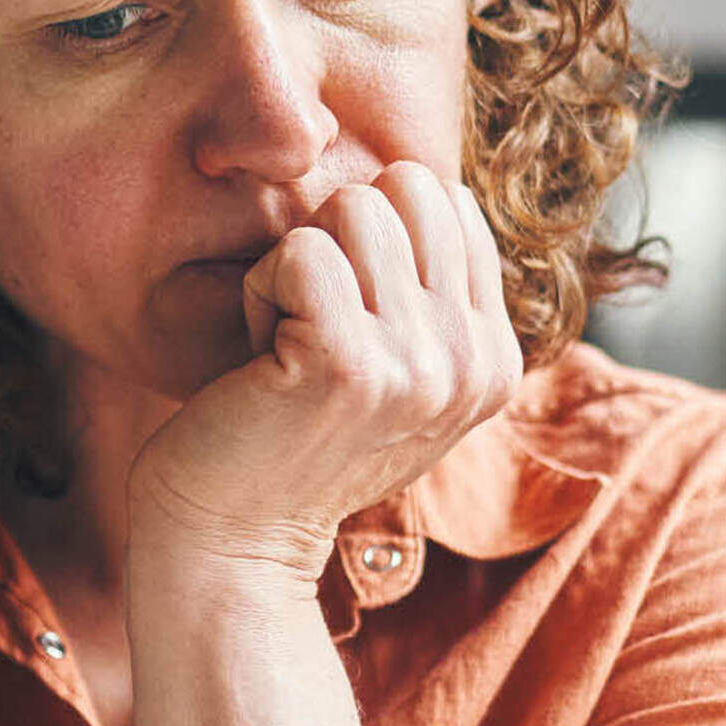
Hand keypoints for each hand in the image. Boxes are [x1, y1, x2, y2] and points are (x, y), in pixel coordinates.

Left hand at [127, 159, 524, 587]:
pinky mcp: (350, 366)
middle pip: (407, 187)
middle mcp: (473, 362)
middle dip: (337, 239)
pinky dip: (259, 292)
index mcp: (494, 357)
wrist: (232, 540)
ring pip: (353, 208)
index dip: (372, 239)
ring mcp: (420, 365)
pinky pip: (300, 251)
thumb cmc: (291, 436)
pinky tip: (260, 360)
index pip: (447, 199)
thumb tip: (429, 184)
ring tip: (286, 347)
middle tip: (310, 326)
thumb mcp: (395, 372)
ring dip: (293, 268)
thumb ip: (432, 295)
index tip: (345, 324)